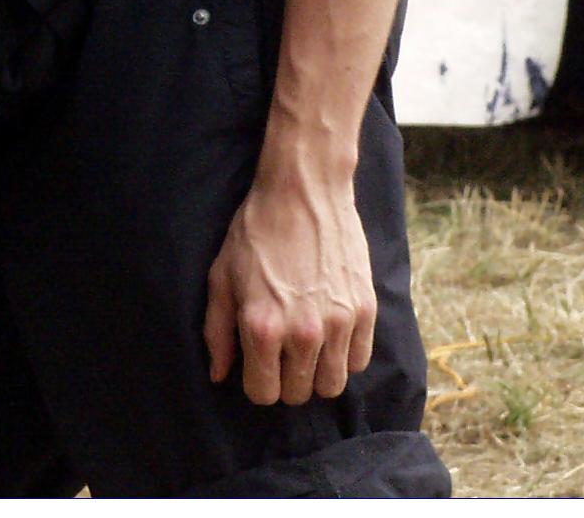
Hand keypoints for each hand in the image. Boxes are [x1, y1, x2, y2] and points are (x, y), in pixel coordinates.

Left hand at [203, 160, 375, 405]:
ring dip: (316, 372)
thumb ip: (217, 331)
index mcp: (263, 326)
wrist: (304, 189)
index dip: (256, 380)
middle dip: (285, 378)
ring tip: (306, 345)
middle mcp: (304, 333)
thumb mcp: (221, 275)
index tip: (256, 360)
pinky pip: (359, 361)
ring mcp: (339, 323)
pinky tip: (330, 332)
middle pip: (298, 394)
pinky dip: (344, 355)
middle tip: (280, 350)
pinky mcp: (366, 309)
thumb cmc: (256, 230)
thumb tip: (219, 375)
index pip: (263, 393)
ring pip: (331, 386)